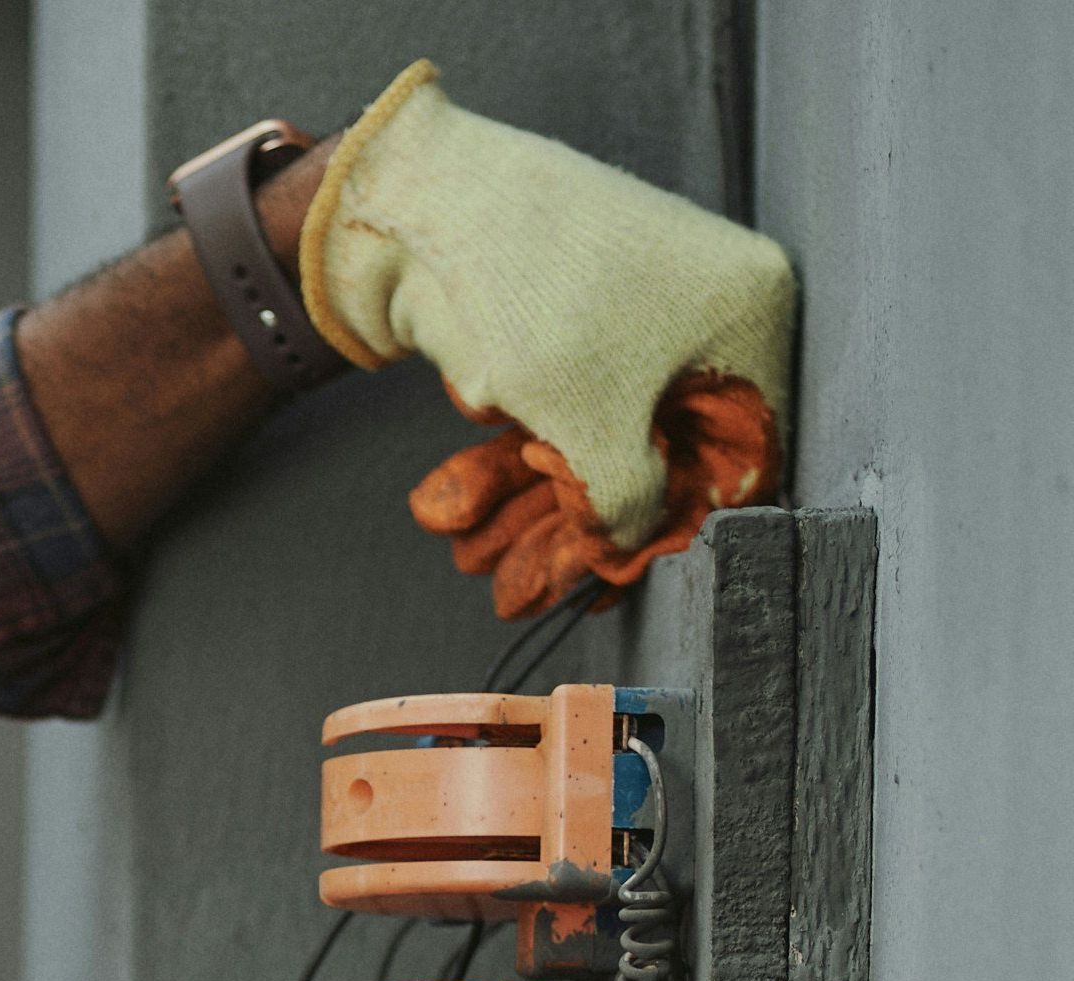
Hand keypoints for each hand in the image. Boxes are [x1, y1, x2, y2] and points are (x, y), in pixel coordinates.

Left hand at [302, 61, 797, 617]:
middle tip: (527, 587)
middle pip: (659, 448)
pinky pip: (553, 406)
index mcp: (749, 312)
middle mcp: (706, 305)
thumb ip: (627, 503)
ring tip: (475, 559)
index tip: (618, 576)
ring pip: (592, 433)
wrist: (423, 203)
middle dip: (582, 522)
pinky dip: (507, 459)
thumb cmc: (530, 294)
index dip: (681, 523)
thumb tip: (631, 545)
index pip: (746, 449)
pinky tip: (458, 515)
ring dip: (531, 506)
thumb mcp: (593, 427)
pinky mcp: (566, 318)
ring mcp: (633, 309)